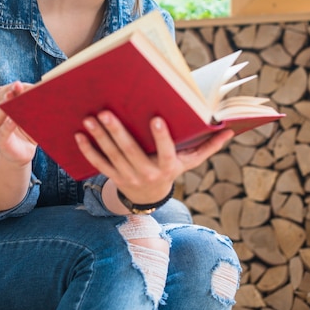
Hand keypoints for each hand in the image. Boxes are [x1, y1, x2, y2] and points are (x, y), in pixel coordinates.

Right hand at [0, 81, 36, 165]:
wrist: (22, 152)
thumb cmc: (27, 129)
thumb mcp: (31, 114)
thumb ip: (32, 102)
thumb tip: (42, 89)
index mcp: (0, 105)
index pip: (2, 91)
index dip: (12, 87)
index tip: (21, 84)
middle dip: (8, 92)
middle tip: (17, 87)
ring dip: (5, 105)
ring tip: (12, 98)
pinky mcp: (1, 141)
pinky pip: (2, 132)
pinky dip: (7, 126)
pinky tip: (12, 121)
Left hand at [75, 111, 232, 207]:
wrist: (150, 198)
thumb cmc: (173, 170)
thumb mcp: (191, 161)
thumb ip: (209, 146)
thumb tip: (230, 129)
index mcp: (167, 167)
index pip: (166, 152)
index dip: (161, 137)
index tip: (157, 118)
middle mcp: (147, 173)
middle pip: (130, 152)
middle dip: (117, 132)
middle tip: (106, 112)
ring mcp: (128, 177)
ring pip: (112, 156)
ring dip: (100, 137)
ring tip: (90, 118)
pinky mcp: (113, 177)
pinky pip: (99, 164)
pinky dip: (88, 150)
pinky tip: (79, 135)